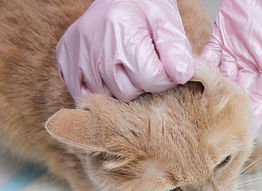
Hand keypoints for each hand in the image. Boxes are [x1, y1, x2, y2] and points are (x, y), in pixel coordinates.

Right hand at [57, 0, 193, 100]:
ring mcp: (76, 53)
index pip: (151, 79)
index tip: (165, 66)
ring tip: (126, 64)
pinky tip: (108, 71)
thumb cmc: (144, 5)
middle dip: (143, 83)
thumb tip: (182, 75)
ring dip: (121, 86)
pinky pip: (82, 92)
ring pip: (108, 96)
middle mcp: (94, 44)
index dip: (165, 78)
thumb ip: (176, 48)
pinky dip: (99, 88)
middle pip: (128, 92)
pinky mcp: (65, 58)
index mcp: (122, 31)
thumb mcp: (167, 20)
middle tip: (144, 62)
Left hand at [202, 0, 261, 133]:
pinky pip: (208, 55)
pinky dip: (198, 68)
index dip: (252, 117)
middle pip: (239, 93)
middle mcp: (258, 60)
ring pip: (220, 78)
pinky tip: (188, 80)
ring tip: (194, 110)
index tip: (239, 136)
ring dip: (208, 94)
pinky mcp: (223, 32)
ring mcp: (239, 47)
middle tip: (208, 128)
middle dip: (225, 111)